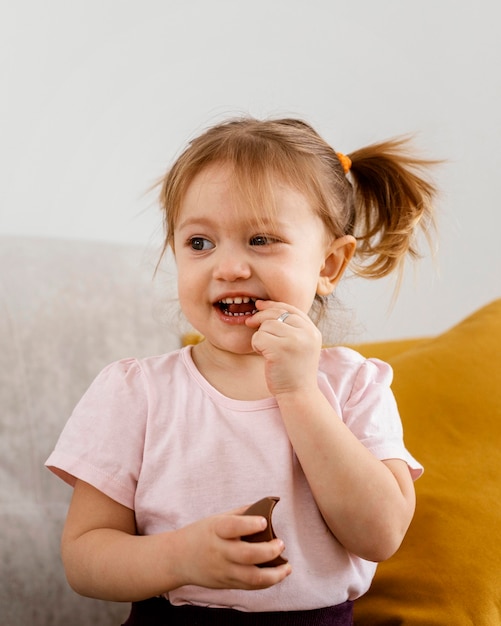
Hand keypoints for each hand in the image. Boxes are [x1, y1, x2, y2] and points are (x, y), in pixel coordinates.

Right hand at [173, 506, 290, 589]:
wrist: (177, 559)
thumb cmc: (201, 534)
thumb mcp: (216, 519)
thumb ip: (240, 514)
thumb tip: (266, 505)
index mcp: (215, 530)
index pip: (232, 527)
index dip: (249, 525)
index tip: (264, 522)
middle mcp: (219, 551)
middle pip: (246, 555)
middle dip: (268, 551)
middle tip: (280, 544)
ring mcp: (222, 570)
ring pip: (251, 577)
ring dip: (273, 574)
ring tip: (287, 567)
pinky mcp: (225, 583)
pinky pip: (249, 586)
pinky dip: (266, 582)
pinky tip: (277, 575)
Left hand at [245, 300, 321, 396]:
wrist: (298, 394)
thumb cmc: (294, 371)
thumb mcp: (300, 345)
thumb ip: (291, 328)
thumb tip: (265, 307)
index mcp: (312, 331)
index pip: (291, 308)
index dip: (273, 305)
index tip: (259, 305)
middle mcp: (306, 333)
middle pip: (277, 314)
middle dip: (260, 317)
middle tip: (249, 322)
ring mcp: (294, 340)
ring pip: (266, 325)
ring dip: (260, 336)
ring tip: (266, 351)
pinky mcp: (280, 349)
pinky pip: (258, 337)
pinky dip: (256, 345)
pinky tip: (263, 355)